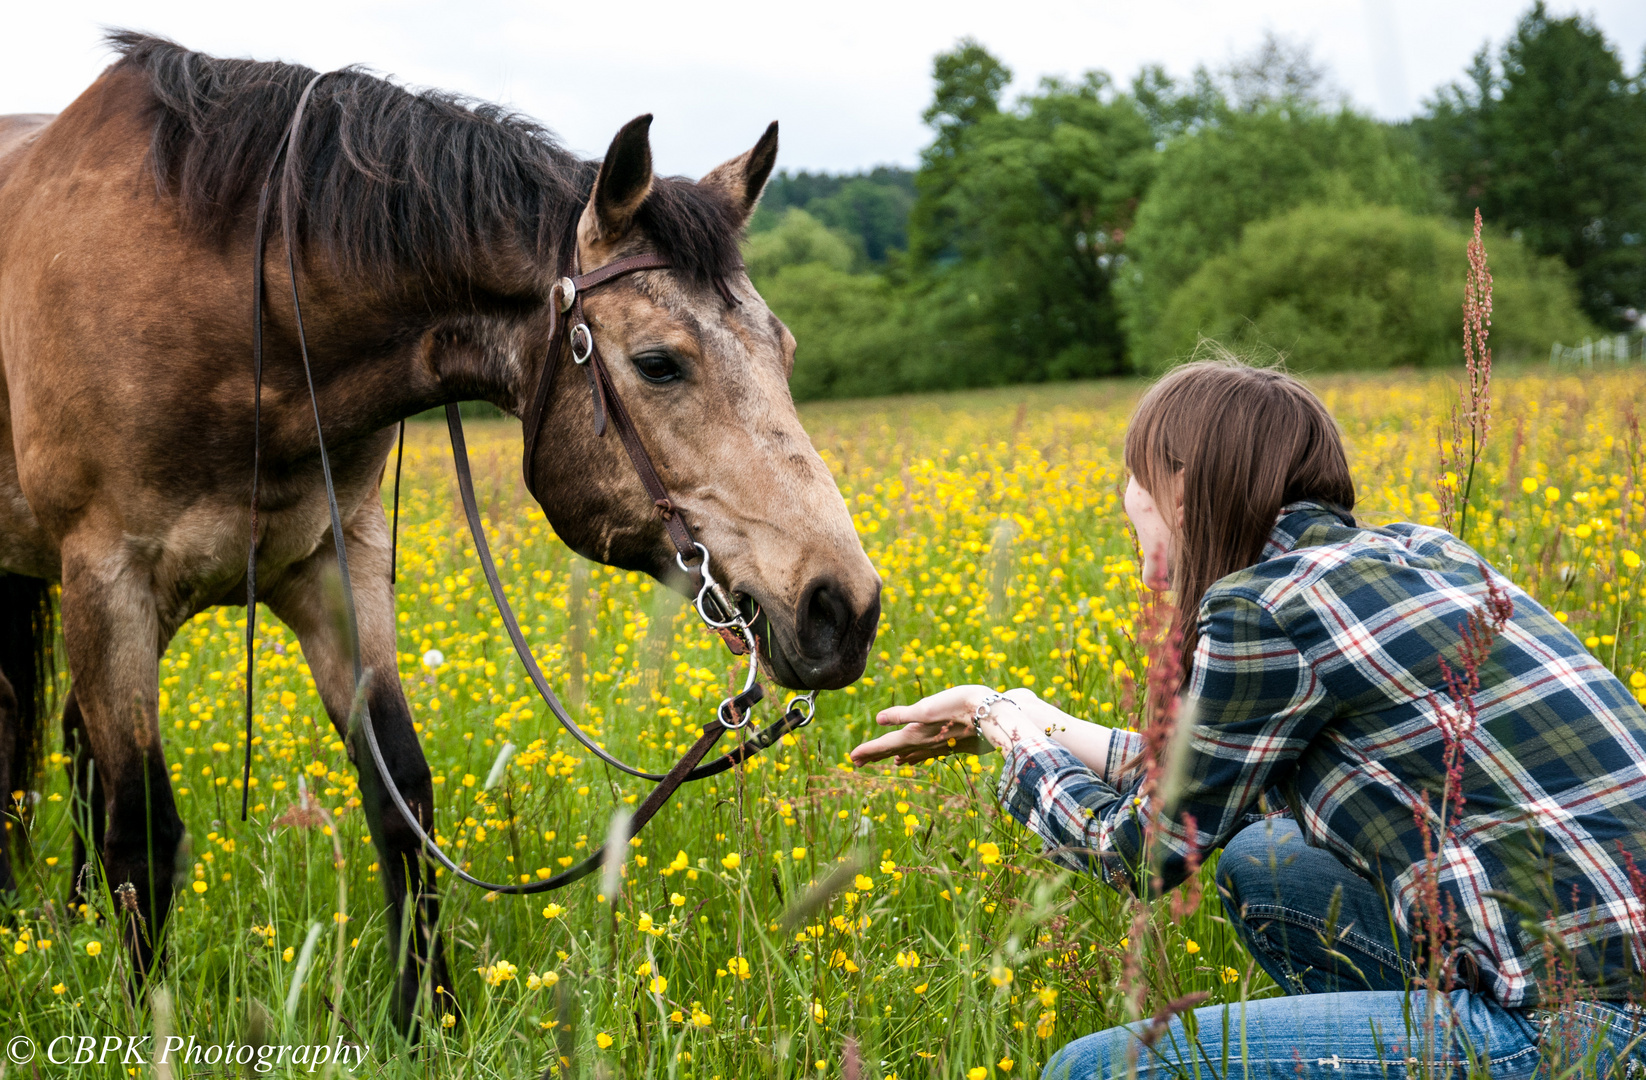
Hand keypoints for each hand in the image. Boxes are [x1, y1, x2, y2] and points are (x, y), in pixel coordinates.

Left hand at [848, 684, 994, 766]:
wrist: (995, 716)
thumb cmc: (961, 706)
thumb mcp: (929, 707)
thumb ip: (904, 714)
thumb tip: (879, 719)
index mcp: (917, 735)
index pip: (886, 745)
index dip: (868, 750)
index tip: (850, 759)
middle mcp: (926, 744)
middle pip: (896, 751)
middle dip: (876, 755)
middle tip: (857, 762)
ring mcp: (940, 746)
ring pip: (914, 754)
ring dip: (897, 756)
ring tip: (888, 762)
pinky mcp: (954, 744)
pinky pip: (930, 753)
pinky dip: (918, 756)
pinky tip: (918, 757)